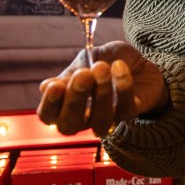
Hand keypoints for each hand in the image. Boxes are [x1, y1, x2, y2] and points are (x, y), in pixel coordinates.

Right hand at [37, 41, 169, 137]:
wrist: (138, 60)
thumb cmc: (106, 61)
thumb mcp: (85, 59)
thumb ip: (70, 72)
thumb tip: (46, 87)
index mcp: (66, 104)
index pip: (49, 116)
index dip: (49, 105)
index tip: (54, 86)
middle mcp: (84, 118)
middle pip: (70, 125)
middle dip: (75, 100)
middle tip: (83, 75)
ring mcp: (108, 118)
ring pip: (99, 122)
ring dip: (100, 94)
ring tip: (102, 67)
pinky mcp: (130, 113)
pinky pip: (125, 107)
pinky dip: (122, 86)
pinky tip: (119, 67)